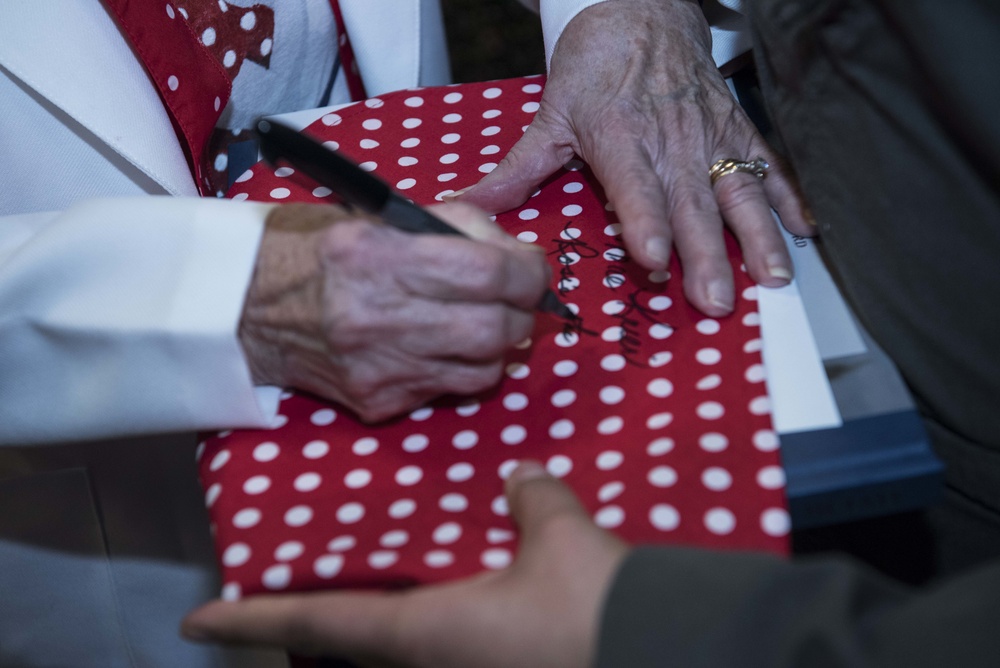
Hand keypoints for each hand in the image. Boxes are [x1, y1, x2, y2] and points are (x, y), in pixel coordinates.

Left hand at [182, 461, 629, 666]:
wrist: (666, 657)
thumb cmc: (592, 608)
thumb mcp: (560, 540)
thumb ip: (532, 499)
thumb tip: (520, 475)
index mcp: (425, 634)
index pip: (319, 621)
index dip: (253, 618)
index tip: (199, 621)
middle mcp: (435, 663)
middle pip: (351, 645)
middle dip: (314, 622)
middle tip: (288, 590)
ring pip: (399, 649)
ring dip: (373, 622)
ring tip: (363, 586)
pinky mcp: (504, 667)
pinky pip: (444, 644)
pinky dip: (429, 620)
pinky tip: (452, 593)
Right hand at [238, 202, 550, 421]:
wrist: (246, 309)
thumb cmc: (316, 251)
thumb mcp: (378, 216)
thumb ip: (453, 228)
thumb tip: (518, 255)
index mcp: (377, 255)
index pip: (489, 272)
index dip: (528, 271)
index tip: (533, 268)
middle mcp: (377, 316)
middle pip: (496, 329)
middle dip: (523, 313)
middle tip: (518, 300)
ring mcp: (377, 367)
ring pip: (484, 369)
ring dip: (499, 345)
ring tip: (483, 322)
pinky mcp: (377, 402)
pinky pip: (450, 390)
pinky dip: (462, 367)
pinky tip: (442, 345)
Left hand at [454, 0, 814, 315]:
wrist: (639, 9)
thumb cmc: (594, 68)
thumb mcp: (549, 117)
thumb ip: (516, 171)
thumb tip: (468, 206)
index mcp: (621, 139)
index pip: (636, 189)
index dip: (647, 225)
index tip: (654, 260)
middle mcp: (672, 141)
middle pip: (691, 206)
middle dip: (707, 257)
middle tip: (716, 302)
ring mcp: (710, 136)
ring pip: (738, 191)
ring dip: (757, 238)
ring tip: (773, 278)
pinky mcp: (736, 127)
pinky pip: (767, 163)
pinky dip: (790, 196)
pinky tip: (807, 230)